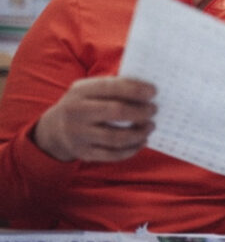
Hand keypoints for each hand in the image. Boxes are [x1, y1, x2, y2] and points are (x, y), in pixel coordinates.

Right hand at [34, 77, 156, 161]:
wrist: (53, 129)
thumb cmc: (82, 104)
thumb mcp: (88, 89)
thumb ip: (112, 86)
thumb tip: (145, 88)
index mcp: (80, 92)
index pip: (111, 88)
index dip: (135, 89)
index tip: (153, 92)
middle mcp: (77, 112)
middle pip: (116, 112)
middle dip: (140, 111)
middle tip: (154, 110)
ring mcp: (79, 135)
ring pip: (116, 137)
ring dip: (139, 133)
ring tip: (150, 126)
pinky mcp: (84, 153)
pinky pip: (112, 154)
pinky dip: (131, 149)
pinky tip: (142, 142)